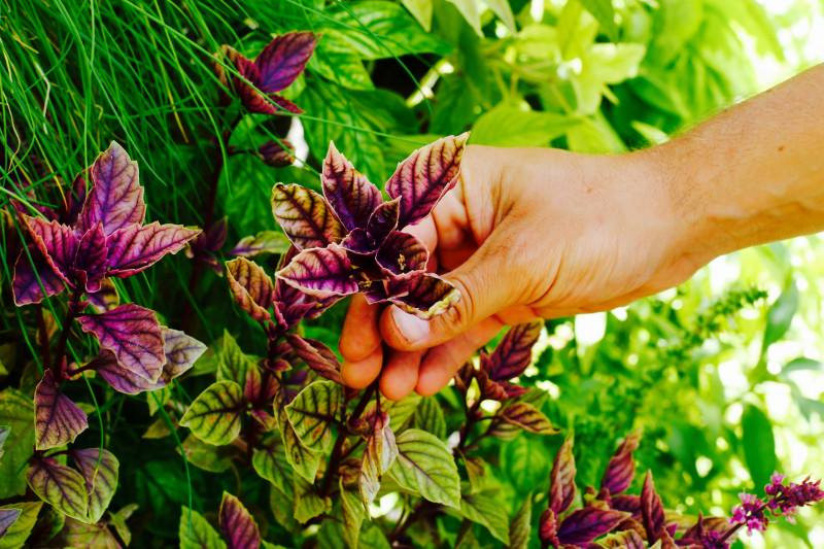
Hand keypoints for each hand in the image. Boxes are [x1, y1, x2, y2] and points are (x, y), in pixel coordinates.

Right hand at [338, 144, 704, 399]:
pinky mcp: (507, 288)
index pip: (392, 243)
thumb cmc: (599, 218)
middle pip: (404, 279)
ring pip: (433, 308)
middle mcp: (459, 218)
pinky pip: (466, 323)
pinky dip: (447, 352)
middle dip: (382, 328)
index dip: (368, 295)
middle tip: (356, 377)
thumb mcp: (523, 260)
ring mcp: (482, 256)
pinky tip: (423, 383)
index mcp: (452, 185)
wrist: (672, 227)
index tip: (353, 342)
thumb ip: (456, 299)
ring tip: (387, 394)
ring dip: (410, 349)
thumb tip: (393, 333)